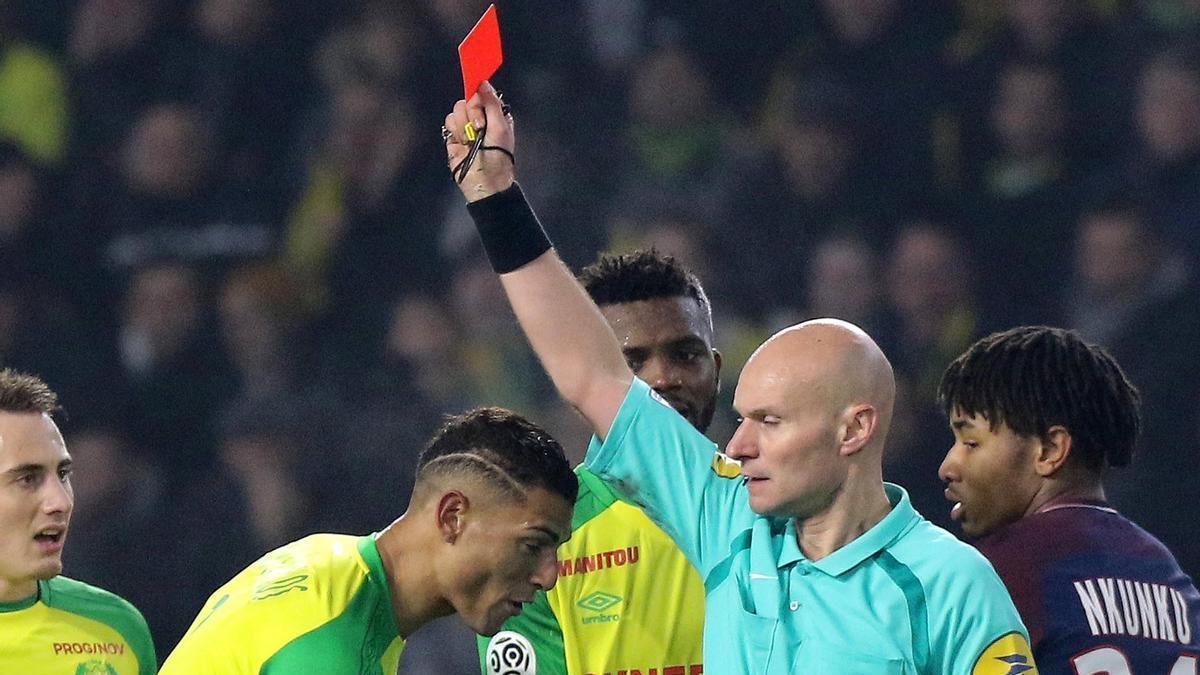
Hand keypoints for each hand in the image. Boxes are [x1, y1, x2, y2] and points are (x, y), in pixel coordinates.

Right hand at [444, 81, 514, 201]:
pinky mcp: (453, 136)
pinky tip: (462, 143)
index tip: (479, 104)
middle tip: (480, 128)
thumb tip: (483, 83)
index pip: (482, 94)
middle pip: (468, 100)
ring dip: (464, 124)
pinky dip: (455, 131)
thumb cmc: (498, 157)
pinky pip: (449, 122)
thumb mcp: (501, 127)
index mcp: (495, 115)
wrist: (484, 181)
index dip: (479, 96)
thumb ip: (492, 104)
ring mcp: (466, 127)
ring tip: (471, 139)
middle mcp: (480, 118)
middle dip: (473, 113)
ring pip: (457, 110)